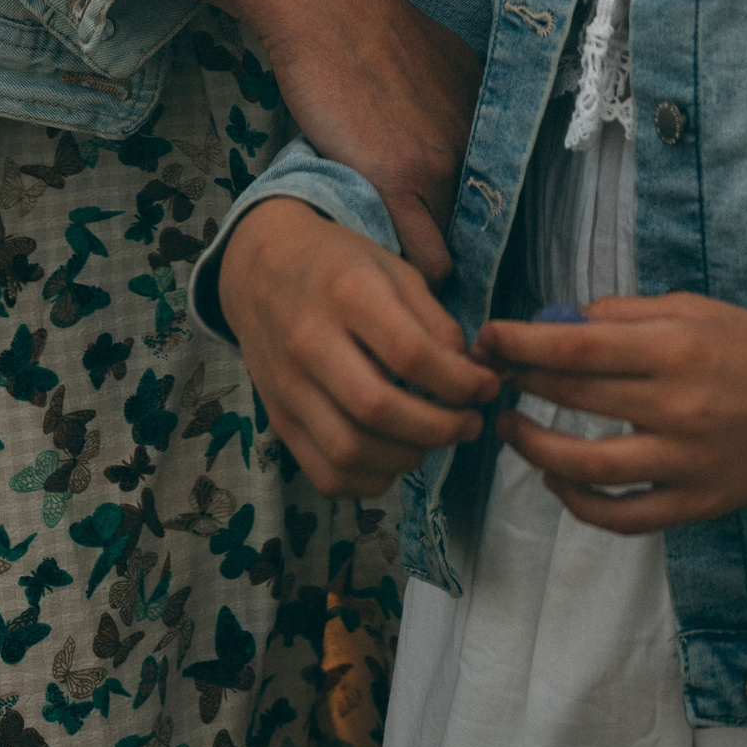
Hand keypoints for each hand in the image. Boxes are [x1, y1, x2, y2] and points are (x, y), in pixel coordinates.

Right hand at [156, 0, 480, 278]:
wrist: (328, 4)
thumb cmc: (368, 27)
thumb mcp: (441, 61)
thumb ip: (455, 104)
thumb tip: (453, 136)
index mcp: (489, 118)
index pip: (501, 195)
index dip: (477, 222)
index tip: (461, 241)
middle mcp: (476, 143)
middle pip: (482, 227)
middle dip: (460, 249)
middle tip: (434, 267)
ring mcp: (441, 164)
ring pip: (455, 247)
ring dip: (434, 266)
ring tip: (409, 274)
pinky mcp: (397, 179)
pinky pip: (425, 255)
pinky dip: (413, 271)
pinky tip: (394, 269)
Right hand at [217, 197, 498, 495]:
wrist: (260, 268)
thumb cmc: (338, 266)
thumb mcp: (392, 269)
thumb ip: (433, 321)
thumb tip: (468, 377)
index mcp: (346, 293)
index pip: (410, 354)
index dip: (459, 382)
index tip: (487, 388)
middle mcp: (310, 342)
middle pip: (378, 408)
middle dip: (439, 428)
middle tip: (468, 424)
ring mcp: (288, 386)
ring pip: (350, 450)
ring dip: (406, 458)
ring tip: (431, 440)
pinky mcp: (278, 419)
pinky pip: (325, 473)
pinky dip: (368, 481)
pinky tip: (392, 457)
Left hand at [481, 293, 746, 530]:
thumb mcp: (694, 309)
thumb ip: (625, 314)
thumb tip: (560, 322)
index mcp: (674, 348)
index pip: (574, 347)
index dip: (520, 343)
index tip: (488, 337)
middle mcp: (676, 406)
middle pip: (573, 400)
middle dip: (519, 383)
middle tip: (491, 373)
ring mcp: (685, 463)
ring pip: (587, 468)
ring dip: (535, 448)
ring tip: (510, 428)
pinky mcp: (696, 505)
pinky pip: (624, 516)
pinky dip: (581, 505)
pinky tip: (556, 482)